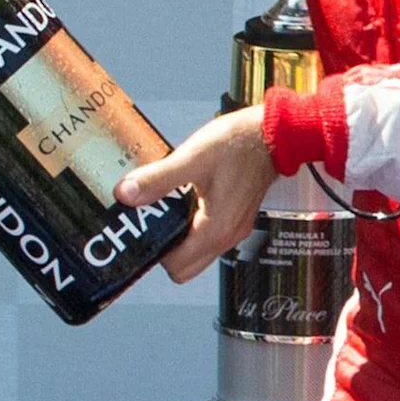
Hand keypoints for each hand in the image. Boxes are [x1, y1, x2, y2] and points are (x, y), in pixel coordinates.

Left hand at [114, 106, 275, 283]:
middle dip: (164, 249)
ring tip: (163, 209)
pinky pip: (207, 236)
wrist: (274, 133)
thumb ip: (157, 179)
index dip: (154, 250)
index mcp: (215, 230)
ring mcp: (233, 228)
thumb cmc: (238, 144)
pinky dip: (191, 227)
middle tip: (149, 220)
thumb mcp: (192, 159)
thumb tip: (125, 194)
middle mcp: (227, 236)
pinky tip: (181, 200)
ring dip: (178, 238)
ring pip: (197, 252)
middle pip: (186, 267)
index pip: (176, 266)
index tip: (140, 227)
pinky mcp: (235, 217)